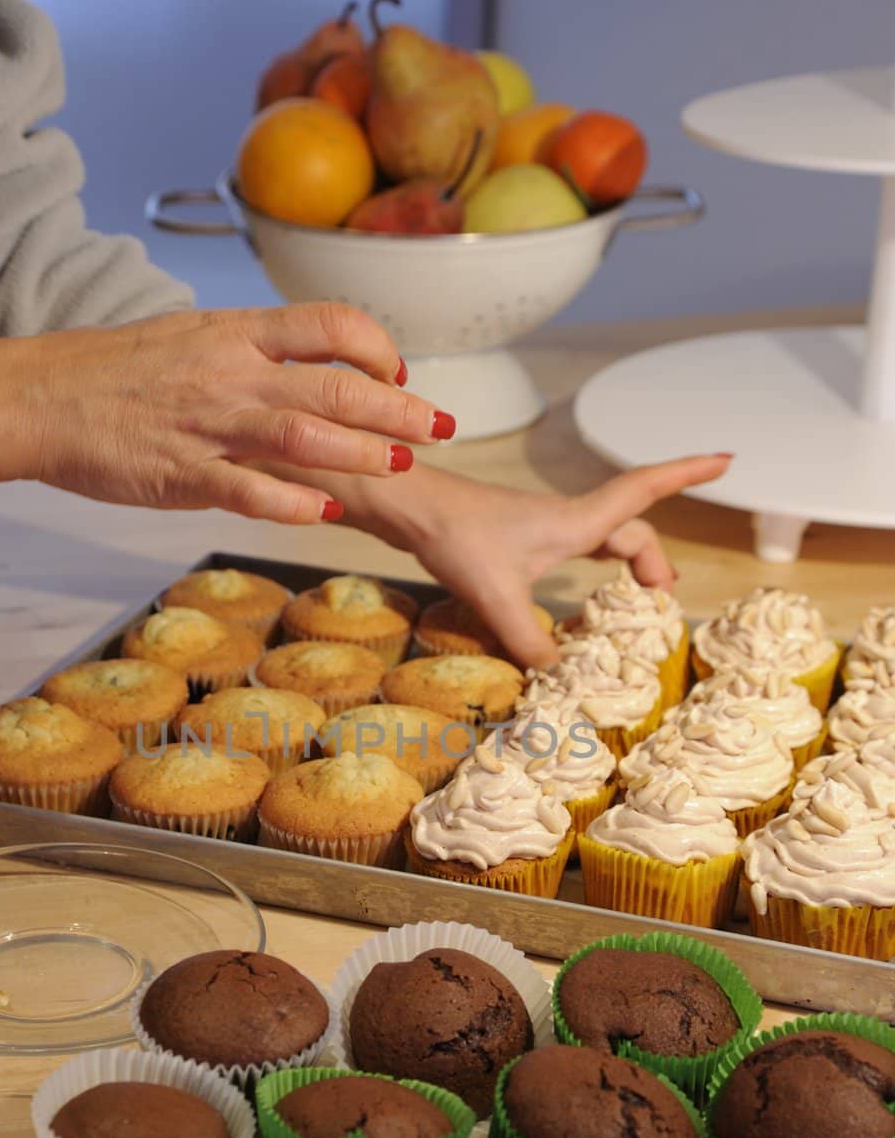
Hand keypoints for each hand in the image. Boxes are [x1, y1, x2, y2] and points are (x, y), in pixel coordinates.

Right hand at [2, 303, 445, 521]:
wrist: (38, 398)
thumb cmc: (112, 373)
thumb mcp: (190, 339)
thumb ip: (250, 351)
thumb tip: (305, 359)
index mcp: (236, 334)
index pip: (330, 324)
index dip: (376, 346)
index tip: (398, 371)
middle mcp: (232, 374)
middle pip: (336, 386)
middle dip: (399, 409)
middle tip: (441, 427)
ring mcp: (209, 426)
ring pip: (305, 435)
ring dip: (363, 453)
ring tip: (401, 467)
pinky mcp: (183, 476)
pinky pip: (249, 491)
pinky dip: (293, 503)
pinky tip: (326, 513)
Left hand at [330, 452, 731, 666]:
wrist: (411, 507)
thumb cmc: (456, 537)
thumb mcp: (496, 598)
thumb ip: (531, 642)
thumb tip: (560, 679)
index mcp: (576, 523)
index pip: (645, 492)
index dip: (687, 473)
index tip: (727, 458)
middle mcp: (568, 520)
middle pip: (632, 530)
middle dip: (656, 560)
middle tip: (664, 600)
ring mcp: (545, 527)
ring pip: (605, 537)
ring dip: (629, 562)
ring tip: (640, 598)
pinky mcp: (522, 538)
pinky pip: (579, 546)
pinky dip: (596, 566)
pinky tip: (578, 598)